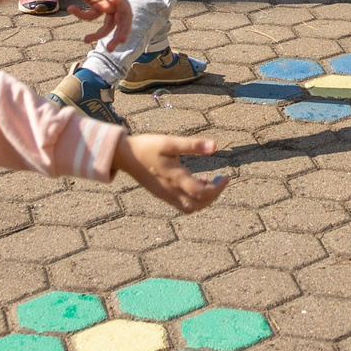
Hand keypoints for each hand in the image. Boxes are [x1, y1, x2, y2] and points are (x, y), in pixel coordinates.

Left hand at [68, 0, 132, 49]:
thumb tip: (117, 2)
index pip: (126, 16)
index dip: (125, 28)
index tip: (121, 41)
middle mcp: (114, 3)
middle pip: (118, 24)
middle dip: (114, 37)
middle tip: (109, 50)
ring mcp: (105, 5)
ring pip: (106, 25)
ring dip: (97, 34)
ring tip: (85, 40)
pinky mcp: (95, 6)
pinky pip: (91, 16)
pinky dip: (81, 15)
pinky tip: (71, 8)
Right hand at [112, 134, 229, 211]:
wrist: (123, 156)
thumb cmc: (147, 146)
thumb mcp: (170, 142)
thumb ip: (192, 145)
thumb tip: (214, 146)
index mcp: (175, 178)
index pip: (201, 193)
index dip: (218, 189)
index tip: (226, 177)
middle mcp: (170, 191)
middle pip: (197, 205)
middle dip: (213, 196)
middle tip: (222, 180)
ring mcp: (165, 195)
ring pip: (189, 207)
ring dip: (204, 200)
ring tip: (211, 183)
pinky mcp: (161, 194)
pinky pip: (181, 204)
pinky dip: (193, 199)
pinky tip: (197, 182)